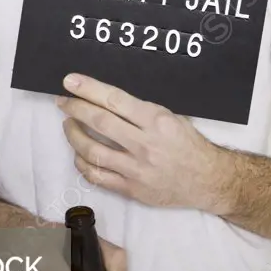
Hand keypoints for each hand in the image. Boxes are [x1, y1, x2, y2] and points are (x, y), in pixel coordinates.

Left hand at [56, 73, 223, 209]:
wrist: (206, 180)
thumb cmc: (189, 144)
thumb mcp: (171, 117)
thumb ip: (141, 110)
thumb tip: (107, 99)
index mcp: (155, 120)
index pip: (114, 100)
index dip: (88, 89)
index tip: (70, 81)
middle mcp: (144, 144)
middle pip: (99, 122)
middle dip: (75, 108)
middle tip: (63, 101)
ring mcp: (136, 169)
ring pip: (93, 151)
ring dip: (74, 135)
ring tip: (68, 125)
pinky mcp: (131, 189)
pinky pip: (97, 176)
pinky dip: (82, 163)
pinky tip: (78, 154)